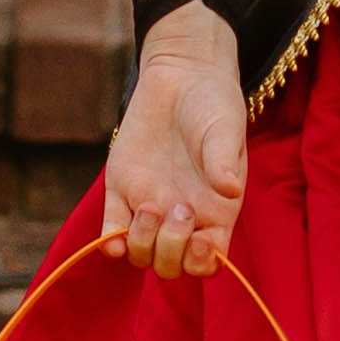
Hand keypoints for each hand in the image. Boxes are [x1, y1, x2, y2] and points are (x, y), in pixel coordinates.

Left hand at [103, 1, 248, 271]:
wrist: (181, 74)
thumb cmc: (214, 103)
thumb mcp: (224, 128)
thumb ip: (224, 159)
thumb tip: (230, 189)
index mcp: (215, 211)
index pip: (208, 261)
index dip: (202, 262)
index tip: (200, 239)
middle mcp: (182, 217)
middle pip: (171, 265)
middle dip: (172, 250)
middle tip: (179, 208)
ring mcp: (149, 206)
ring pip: (140, 254)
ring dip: (142, 242)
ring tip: (149, 206)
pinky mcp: (121, 191)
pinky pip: (110, 231)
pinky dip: (110, 242)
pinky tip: (114, 234)